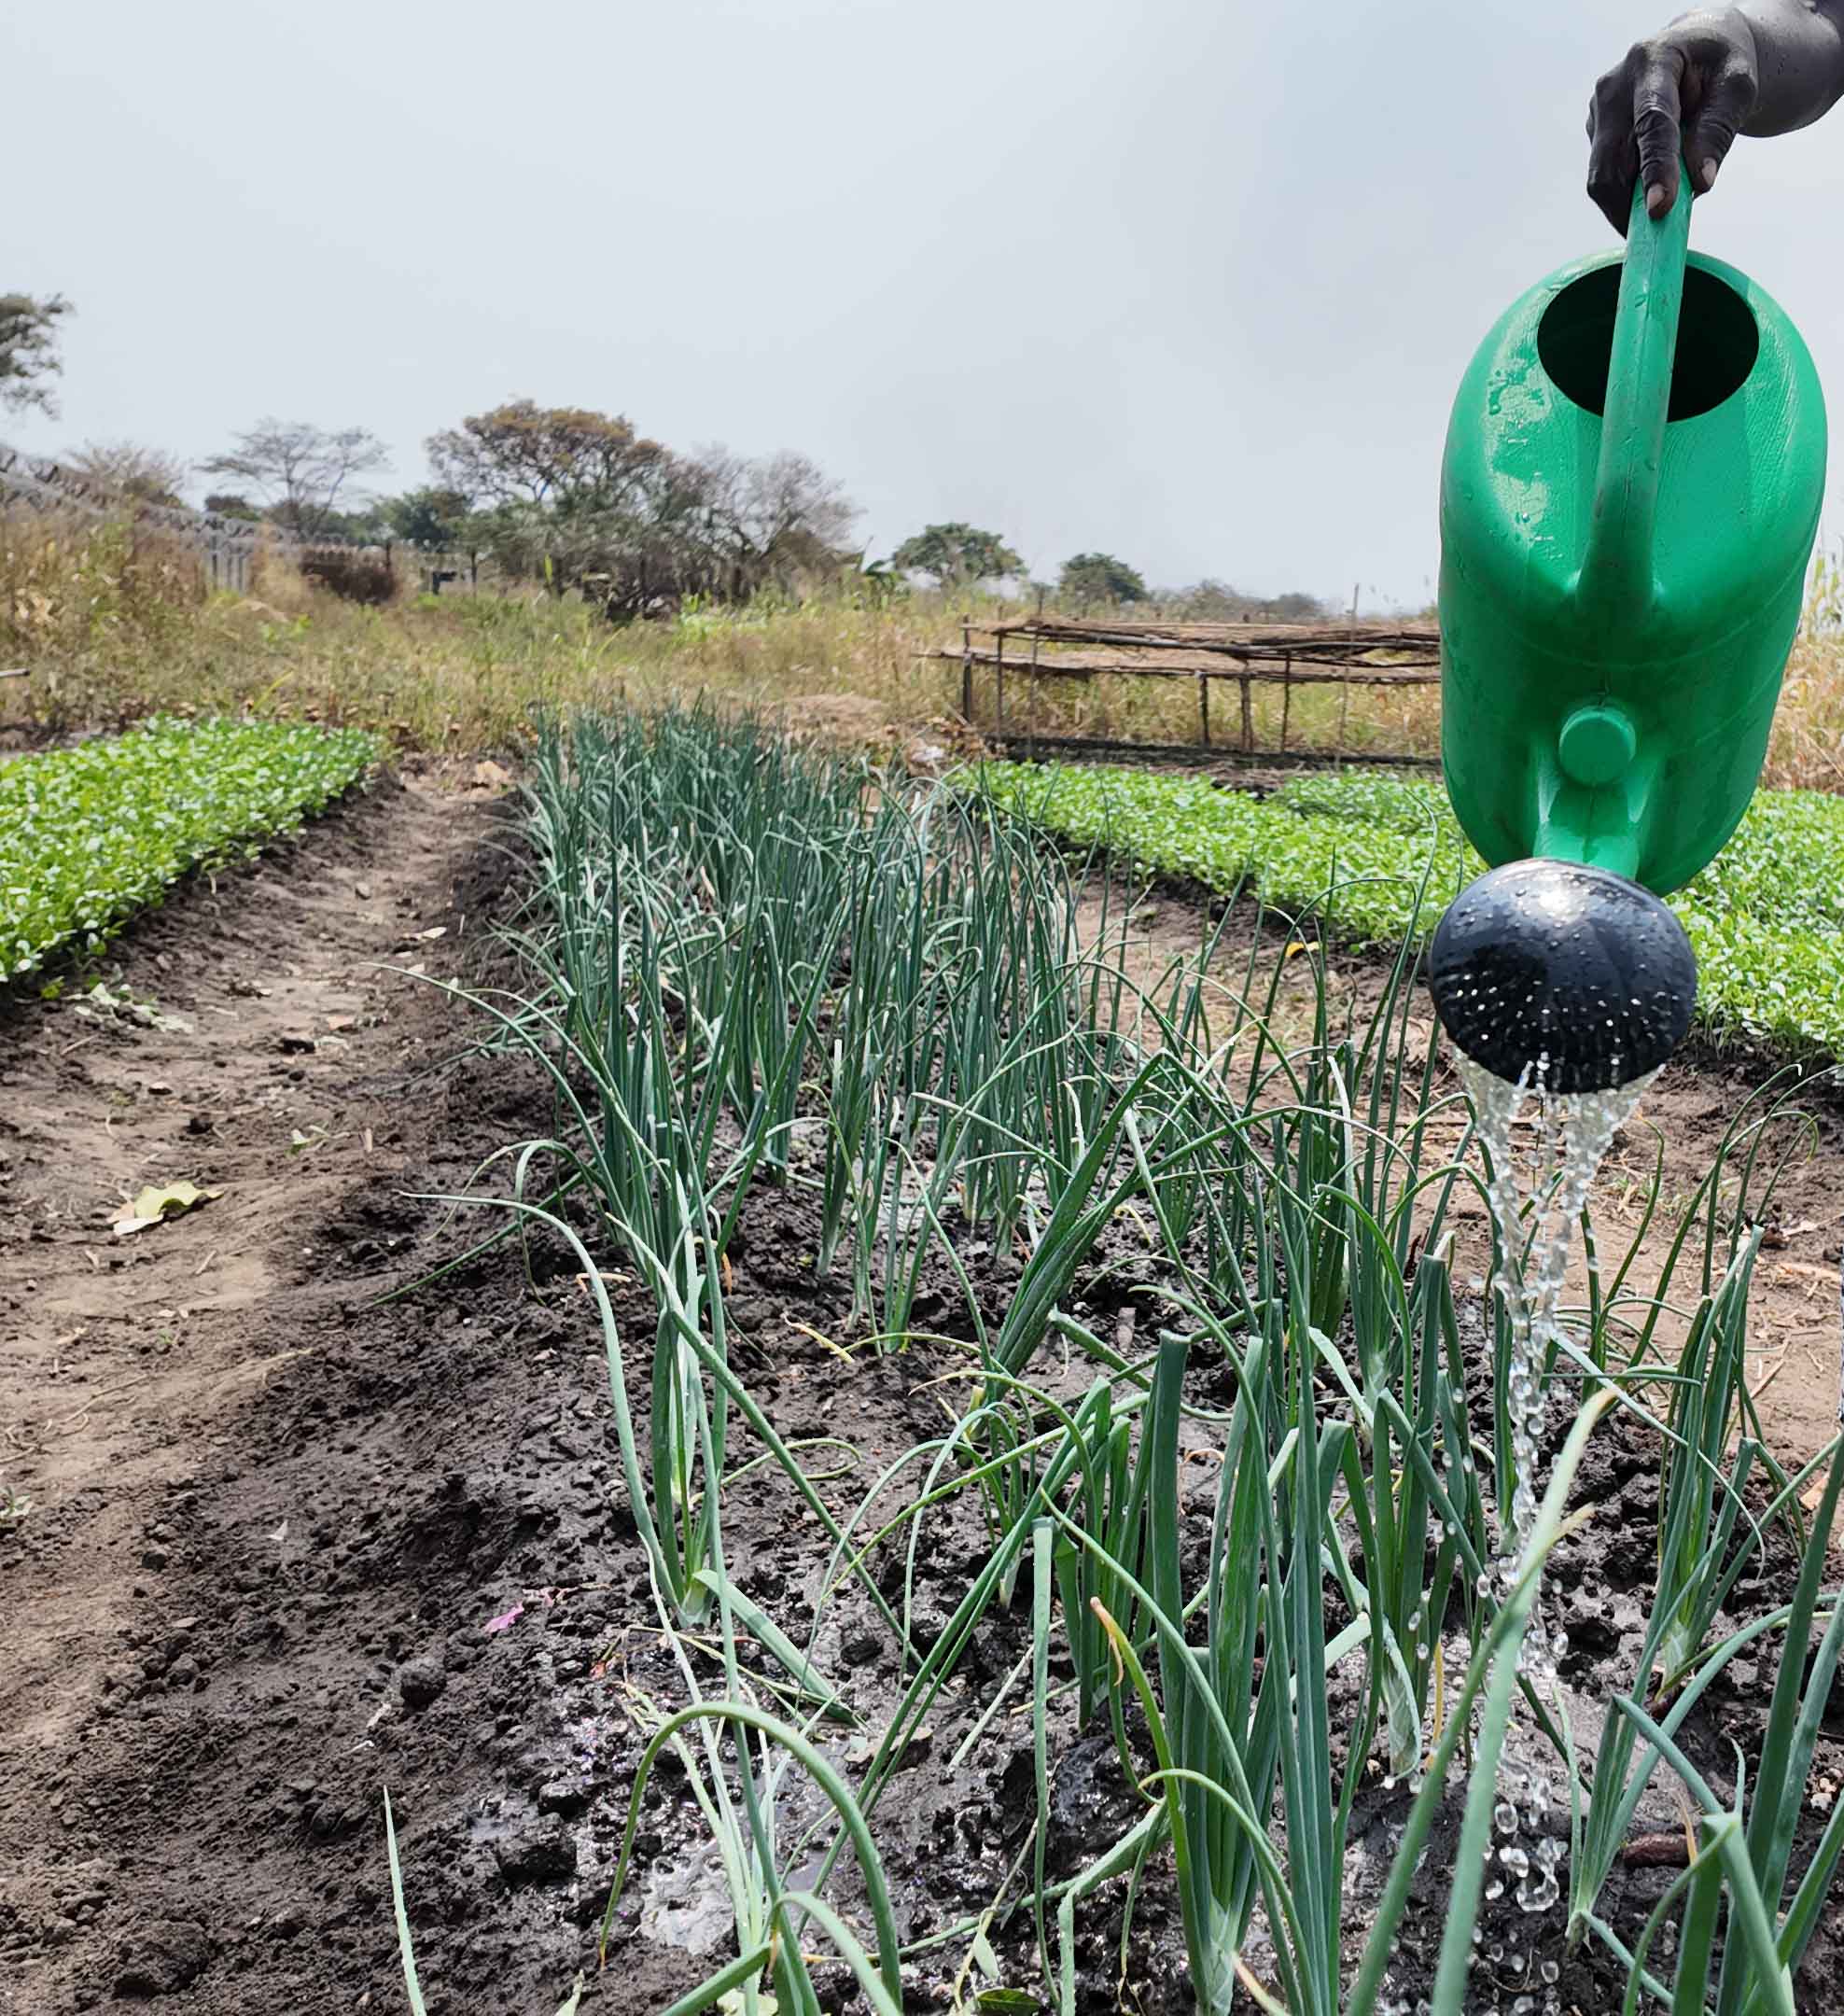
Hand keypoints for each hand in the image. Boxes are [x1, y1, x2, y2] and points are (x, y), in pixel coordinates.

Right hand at [1587, 10, 1759, 231]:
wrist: (1696, 50)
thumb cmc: (1720, 66)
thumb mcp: (1737, 86)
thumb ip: (1718, 130)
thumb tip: (1700, 182)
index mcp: (1652, 60)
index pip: (1651, 122)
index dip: (1654, 169)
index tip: (1659, 210)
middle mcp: (1613, 87)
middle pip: (1610, 164)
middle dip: (1631, 206)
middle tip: (1659, 237)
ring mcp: (1597, 113)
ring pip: (1603, 180)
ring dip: (1632, 203)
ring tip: (1665, 202)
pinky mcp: (1595, 134)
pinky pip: (1606, 179)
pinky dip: (1630, 194)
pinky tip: (1654, 183)